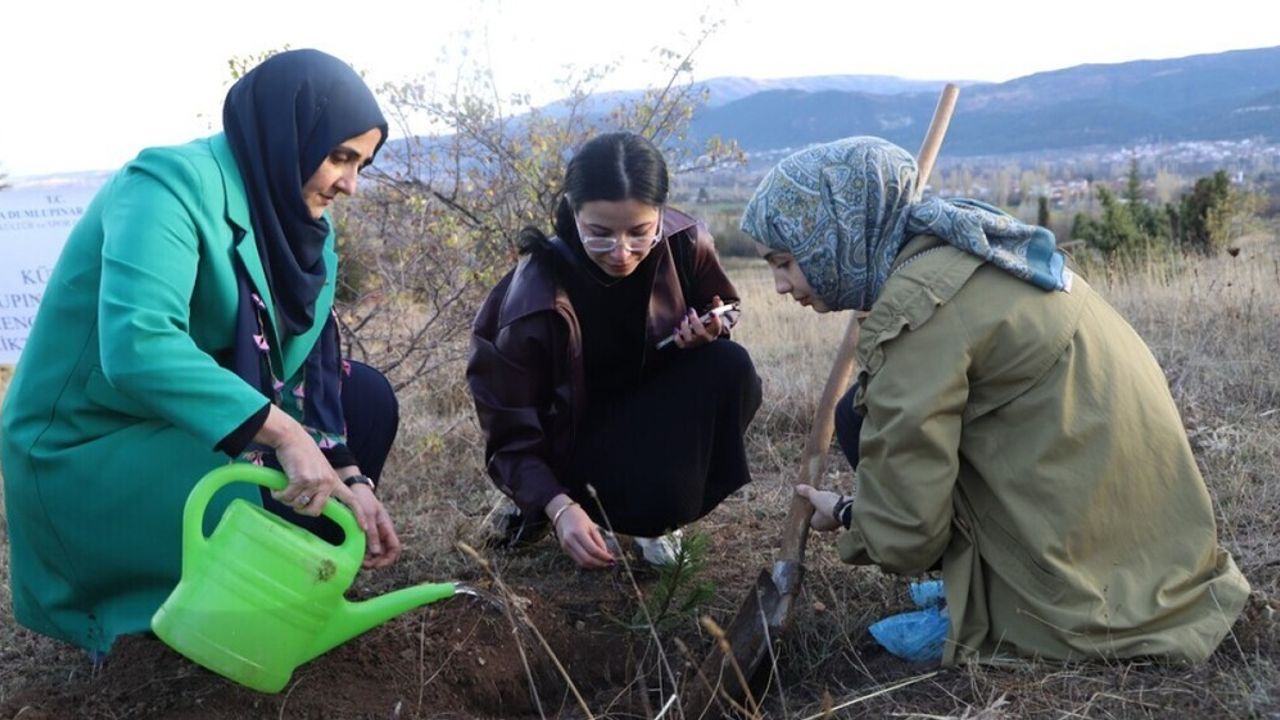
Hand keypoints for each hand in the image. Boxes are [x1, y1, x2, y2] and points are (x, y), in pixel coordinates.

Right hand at [258, 407, 377, 545]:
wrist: (293, 438)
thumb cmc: (303, 455)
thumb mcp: (319, 471)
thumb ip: (320, 487)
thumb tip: (312, 506)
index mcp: (334, 481)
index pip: (351, 499)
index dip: (358, 514)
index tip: (364, 528)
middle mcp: (327, 482)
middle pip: (316, 511)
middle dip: (301, 509)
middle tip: (292, 500)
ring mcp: (316, 481)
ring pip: (298, 505)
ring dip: (287, 500)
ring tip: (284, 489)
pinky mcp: (302, 480)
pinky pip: (287, 498)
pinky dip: (278, 495)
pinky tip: (276, 488)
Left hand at [342, 480, 402, 568]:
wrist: (356, 489)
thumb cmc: (363, 500)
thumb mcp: (368, 516)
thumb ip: (372, 534)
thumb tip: (376, 552)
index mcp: (387, 527)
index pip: (395, 548)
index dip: (389, 559)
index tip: (376, 565)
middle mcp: (383, 532)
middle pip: (387, 553)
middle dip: (378, 561)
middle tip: (365, 565)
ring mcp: (376, 533)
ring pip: (378, 552)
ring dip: (371, 559)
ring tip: (360, 561)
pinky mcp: (367, 533)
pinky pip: (369, 547)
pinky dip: (365, 553)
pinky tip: (357, 555)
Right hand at [546, 494, 614, 568]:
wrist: (563, 514)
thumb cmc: (579, 517)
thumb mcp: (592, 526)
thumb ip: (599, 541)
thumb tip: (607, 554)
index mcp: (578, 532)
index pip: (593, 550)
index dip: (603, 557)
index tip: (612, 559)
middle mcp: (570, 541)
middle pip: (586, 559)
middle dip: (599, 563)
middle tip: (609, 564)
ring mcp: (566, 547)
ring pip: (581, 563)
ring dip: (594, 566)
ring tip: (604, 563)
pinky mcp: (565, 550)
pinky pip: (578, 560)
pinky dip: (588, 563)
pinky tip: (595, 561)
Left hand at [673, 295, 724, 349]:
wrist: (702, 340)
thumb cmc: (708, 326)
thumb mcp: (714, 317)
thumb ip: (716, 307)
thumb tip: (716, 297)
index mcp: (714, 331)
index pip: (717, 327)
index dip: (715, 320)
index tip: (712, 312)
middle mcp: (705, 338)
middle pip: (700, 332)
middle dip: (694, 320)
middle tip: (691, 310)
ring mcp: (695, 343)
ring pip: (689, 337)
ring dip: (685, 326)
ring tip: (684, 318)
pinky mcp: (686, 346)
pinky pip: (680, 343)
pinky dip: (676, 336)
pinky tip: (676, 329)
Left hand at [796, 484, 845, 531]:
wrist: (846, 509)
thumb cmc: (828, 506)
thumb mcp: (816, 496)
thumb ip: (807, 492)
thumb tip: (797, 487)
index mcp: (814, 525)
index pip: (809, 517)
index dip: (809, 509)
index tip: (810, 501)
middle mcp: (824, 527)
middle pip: (818, 516)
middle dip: (819, 508)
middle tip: (818, 498)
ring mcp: (834, 525)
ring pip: (828, 515)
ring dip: (828, 508)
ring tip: (827, 498)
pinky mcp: (842, 521)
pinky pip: (836, 513)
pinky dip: (835, 508)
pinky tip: (835, 500)